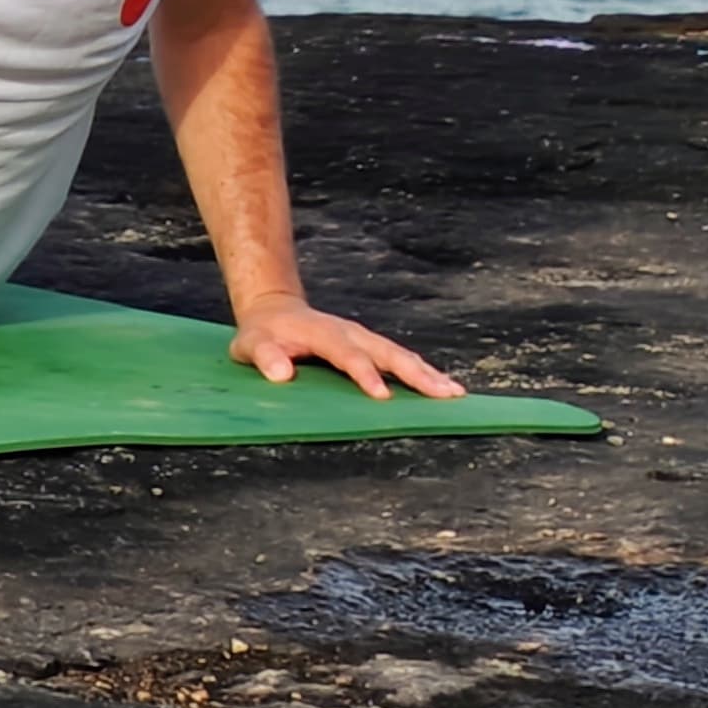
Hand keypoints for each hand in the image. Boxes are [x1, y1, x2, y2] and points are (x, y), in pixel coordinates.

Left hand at [230, 298, 465, 402]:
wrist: (274, 311)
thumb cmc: (262, 334)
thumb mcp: (251, 344)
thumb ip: (264, 356)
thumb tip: (280, 375)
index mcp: (324, 333)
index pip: (347, 355)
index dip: (364, 374)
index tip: (382, 396)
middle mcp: (351, 333)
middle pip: (388, 352)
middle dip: (416, 373)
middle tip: (443, 394)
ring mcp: (364, 339)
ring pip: (401, 355)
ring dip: (428, 374)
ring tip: (455, 393)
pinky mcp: (371, 347)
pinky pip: (401, 359)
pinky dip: (424, 372)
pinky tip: (445, 388)